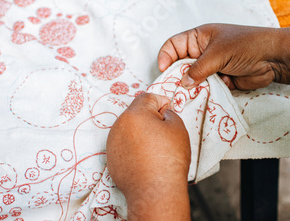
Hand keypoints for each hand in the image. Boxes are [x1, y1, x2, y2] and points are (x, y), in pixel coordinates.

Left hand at [106, 93, 190, 220]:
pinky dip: (134, 147)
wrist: (155, 192)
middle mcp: (119, 125)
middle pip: (136, 112)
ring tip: (155, 148)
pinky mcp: (111, 157)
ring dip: (141, 132)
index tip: (169, 111)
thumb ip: (170, 113)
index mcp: (134, 114)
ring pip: (129, 129)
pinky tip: (146, 158)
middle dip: (150, 118)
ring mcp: (113, 142)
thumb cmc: (168, 161)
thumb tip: (164, 113)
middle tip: (164, 132)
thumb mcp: (178, 128)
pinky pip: (124, 144)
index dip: (161, 102)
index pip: (148, 97)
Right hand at [158, 23, 280, 89]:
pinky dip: (208, 92)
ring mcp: (212, 66)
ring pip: (194, 79)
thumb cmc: (246, 45)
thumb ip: (198, 69)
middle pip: (181, 65)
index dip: (165, 57)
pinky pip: (207, 88)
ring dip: (194, 86)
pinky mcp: (221, 80)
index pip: (174, 45)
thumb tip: (183, 83)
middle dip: (178, 76)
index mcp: (199, 38)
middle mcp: (202, 52)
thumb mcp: (218, 53)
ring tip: (193, 94)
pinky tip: (214, 91)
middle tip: (175, 89)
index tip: (163, 71)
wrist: (274, 58)